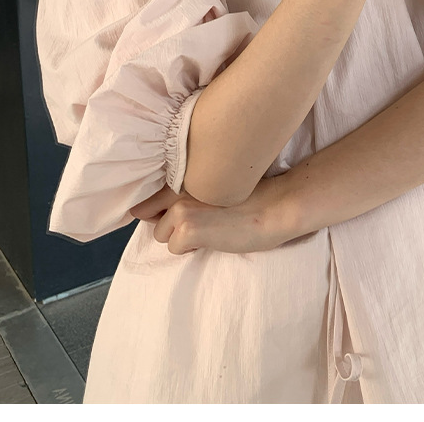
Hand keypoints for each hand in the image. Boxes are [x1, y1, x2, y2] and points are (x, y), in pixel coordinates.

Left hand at [128, 174, 293, 255]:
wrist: (274, 207)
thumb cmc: (251, 197)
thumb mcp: (214, 186)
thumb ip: (188, 190)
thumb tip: (156, 208)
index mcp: (185, 175)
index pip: (149, 196)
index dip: (155, 210)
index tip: (169, 216)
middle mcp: (178, 188)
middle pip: (150, 215)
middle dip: (169, 225)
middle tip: (198, 223)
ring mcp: (181, 208)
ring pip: (161, 234)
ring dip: (180, 237)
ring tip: (208, 230)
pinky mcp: (188, 229)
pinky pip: (174, 248)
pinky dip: (190, 249)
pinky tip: (211, 239)